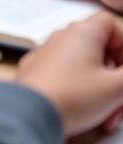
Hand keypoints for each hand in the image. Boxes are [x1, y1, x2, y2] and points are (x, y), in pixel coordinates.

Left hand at [16, 12, 122, 137]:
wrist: (30, 114)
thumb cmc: (70, 96)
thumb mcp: (116, 87)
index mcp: (82, 33)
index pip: (111, 25)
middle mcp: (62, 38)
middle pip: (102, 52)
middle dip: (118, 80)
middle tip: (122, 100)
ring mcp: (49, 54)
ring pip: (89, 69)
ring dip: (106, 92)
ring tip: (109, 118)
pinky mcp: (40, 72)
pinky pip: (70, 78)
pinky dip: (85, 94)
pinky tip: (92, 117)